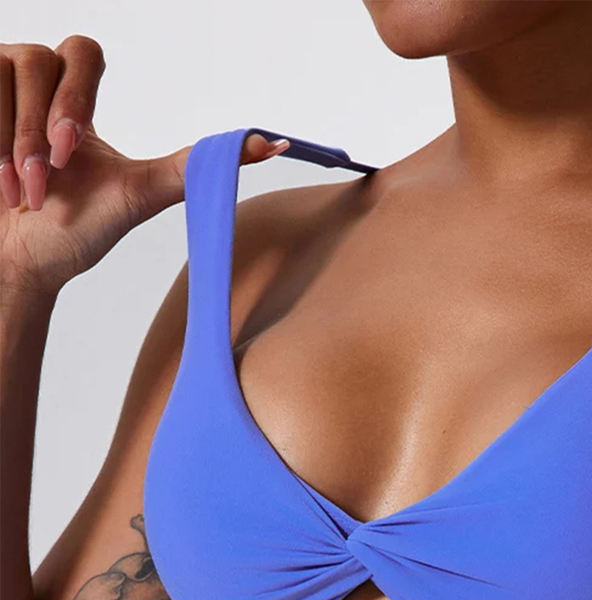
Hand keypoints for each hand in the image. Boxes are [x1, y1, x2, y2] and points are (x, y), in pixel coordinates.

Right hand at [0, 35, 288, 297]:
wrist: (18, 262)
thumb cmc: (74, 231)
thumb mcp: (141, 194)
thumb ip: (192, 165)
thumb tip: (270, 144)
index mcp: (74, 101)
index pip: (82, 50)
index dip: (77, 94)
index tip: (77, 150)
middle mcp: (33, 85)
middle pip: (37, 60)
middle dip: (42, 126)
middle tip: (50, 175)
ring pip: (1, 72)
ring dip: (11, 140)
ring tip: (22, 189)